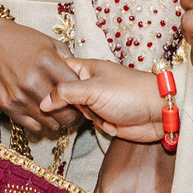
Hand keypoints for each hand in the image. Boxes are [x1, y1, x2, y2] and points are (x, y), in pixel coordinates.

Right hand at [0, 19, 84, 138]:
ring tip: (57, 112)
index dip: (84, 98)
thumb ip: (69, 61)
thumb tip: (82, 80)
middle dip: (74, 116)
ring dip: (57, 121)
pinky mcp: (8, 106)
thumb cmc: (23, 40)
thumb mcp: (50, 43)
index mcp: (47, 63)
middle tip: (74, 112)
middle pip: (65, 115)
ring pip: (51, 125)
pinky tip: (41, 113)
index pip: (76, 91)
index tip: (84, 100)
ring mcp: (19, 97)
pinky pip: (33, 127)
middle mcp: (33, 82)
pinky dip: (40, 123)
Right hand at [48, 58, 163, 142]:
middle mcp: (88, 84)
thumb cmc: (129, 93)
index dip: (46, 76)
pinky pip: (86, 122)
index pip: (58, 68)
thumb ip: (65, 93)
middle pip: (62, 92)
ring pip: (73, 109)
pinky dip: (90, 125)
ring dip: (77, 115)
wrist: (158, 113)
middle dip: (60, 102)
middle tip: (62, 106)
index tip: (35, 86)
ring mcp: (95, 101)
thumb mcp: (92, 89)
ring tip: (91, 114)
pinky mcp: (103, 118)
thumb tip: (43, 102)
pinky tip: (100, 123)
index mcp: (85, 69)